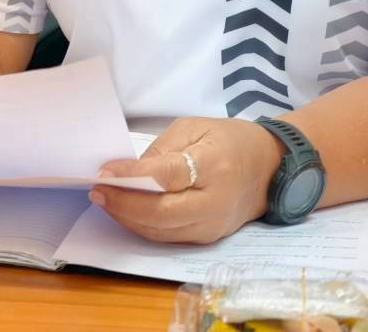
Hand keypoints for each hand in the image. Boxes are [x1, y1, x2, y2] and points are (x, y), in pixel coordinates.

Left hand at [90, 116, 281, 244]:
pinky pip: (168, 237)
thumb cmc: (230, 140)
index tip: (105, 172)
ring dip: (128, 218)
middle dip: (124, 204)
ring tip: (105, 200)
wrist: (269, 168)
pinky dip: (143, 226)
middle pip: (161, 214)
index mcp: (214, 165)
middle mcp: (214, 202)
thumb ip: (162, 149)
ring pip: (161, 231)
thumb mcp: (195, 127)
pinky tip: (127, 212)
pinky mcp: (208, 239)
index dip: (133, 177)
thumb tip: (130, 172)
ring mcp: (212, 227)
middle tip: (98, 191)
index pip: (167, 176)